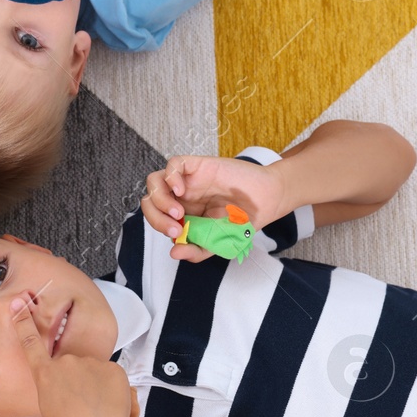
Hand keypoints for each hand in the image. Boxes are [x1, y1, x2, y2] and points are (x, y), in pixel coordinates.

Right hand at [17, 294, 141, 416]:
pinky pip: (110, 374)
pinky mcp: (113, 367)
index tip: (18, 305)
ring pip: (92, 370)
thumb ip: (52, 384)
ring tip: (95, 407)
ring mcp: (90, 363)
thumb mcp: (48, 406)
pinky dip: (111, 386)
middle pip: (70, 364)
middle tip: (81, 403)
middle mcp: (65, 363)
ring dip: (94, 384)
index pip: (30, 342)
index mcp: (45, 374)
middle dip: (76, 378)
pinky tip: (109, 403)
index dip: (24, 322)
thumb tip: (63, 379)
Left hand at [139, 154, 286, 261]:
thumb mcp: (218, 243)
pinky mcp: (198, 166)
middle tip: (175, 227)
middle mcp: (180, 196)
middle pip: (149, 200)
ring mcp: (188, 180)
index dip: (158, 225)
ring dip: (159, 199)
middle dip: (155, 217)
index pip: (154, 215)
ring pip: (155, 181)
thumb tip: (173, 252)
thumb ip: (196, 250)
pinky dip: (170, 177)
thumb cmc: (242, 219)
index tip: (177, 235)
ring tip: (177, 212)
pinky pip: (174, 164)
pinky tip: (181, 191)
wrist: (267, 200)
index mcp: (181, 213)